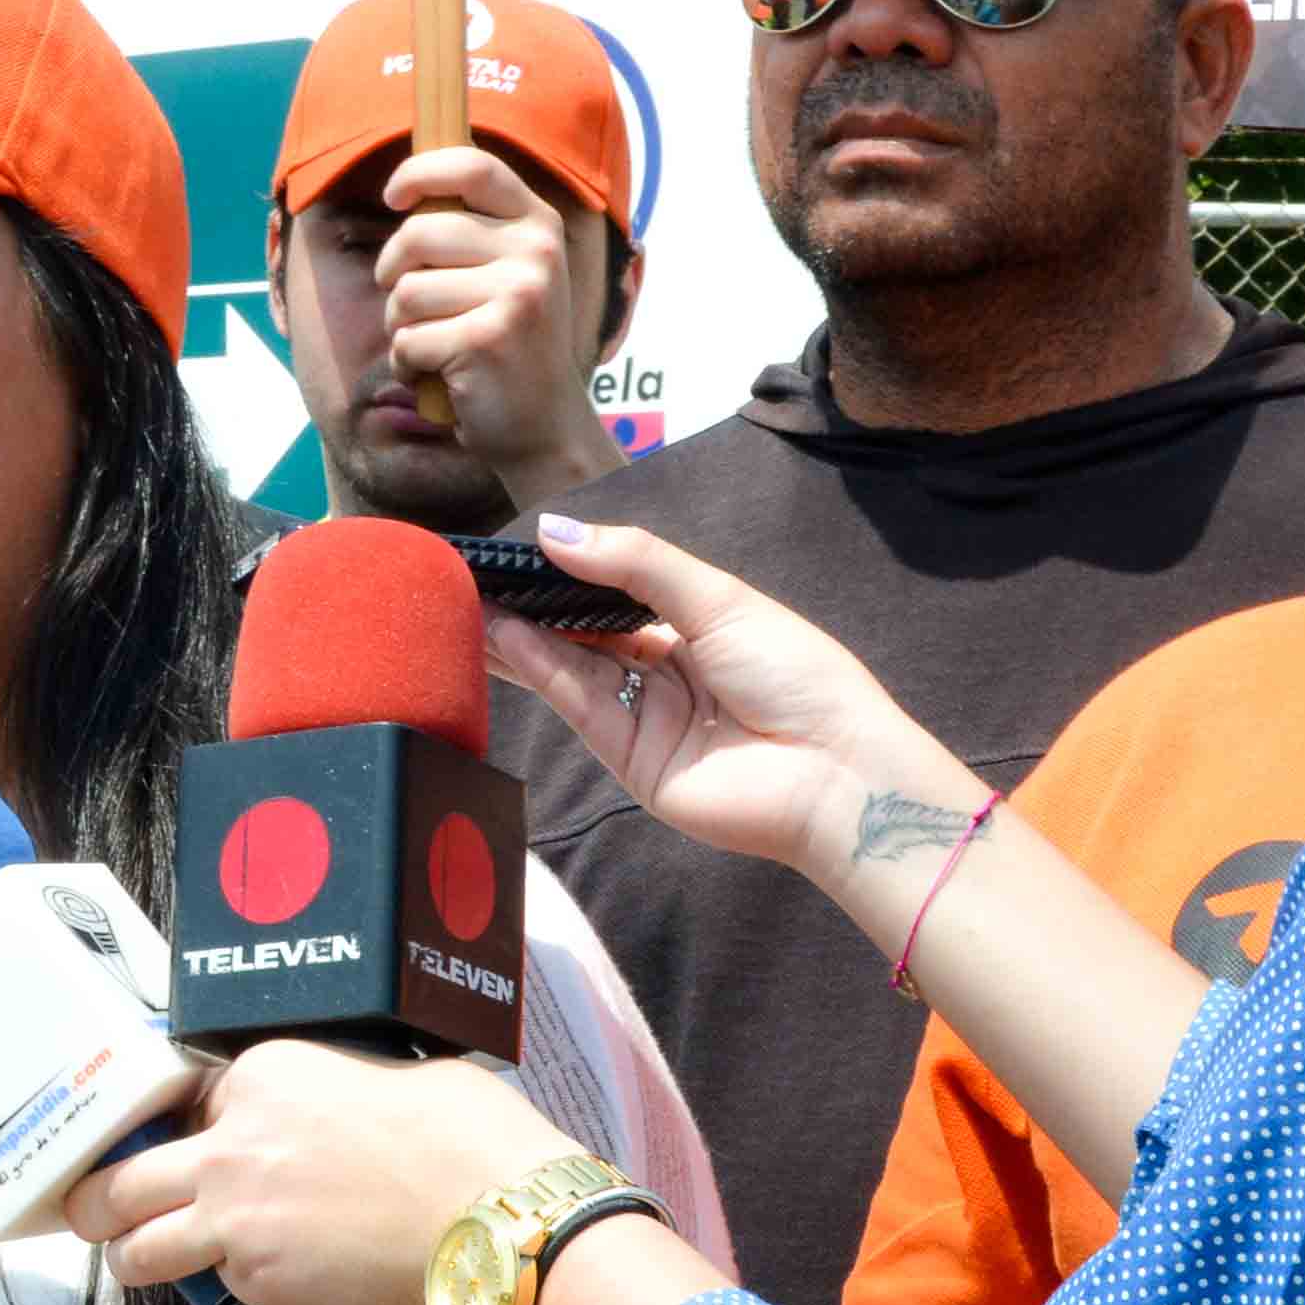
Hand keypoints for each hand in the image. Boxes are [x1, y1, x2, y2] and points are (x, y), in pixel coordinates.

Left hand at [64, 1045, 575, 1304]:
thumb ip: (311, 1094)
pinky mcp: (256, 1279)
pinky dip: (226, 1285)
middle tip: (90, 1210)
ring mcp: (233, 1217)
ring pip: (134, 1246)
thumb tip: (306, 1121)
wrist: (491, 1209)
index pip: (182, 1103)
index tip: (179, 1146)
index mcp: (259, 1074)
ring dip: (129, 1253)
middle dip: (96, 1199)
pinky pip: (214, 1285)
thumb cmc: (460, 1134)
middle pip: (119, 1179)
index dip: (179, 1130)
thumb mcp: (373, 1071)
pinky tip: (261, 1277)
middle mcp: (228, 1142)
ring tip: (132, 1257)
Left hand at [379, 146, 623, 498]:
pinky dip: (408, 364)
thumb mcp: (510, 274)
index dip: (418, 173)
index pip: (471, 166)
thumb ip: (472, 231)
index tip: (393, 198)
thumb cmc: (509, 346)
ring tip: (433, 345)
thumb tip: (405, 188)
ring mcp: (517, 294)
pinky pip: (408, 340)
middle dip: (392, 273)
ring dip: (400, 326)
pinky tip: (437, 374)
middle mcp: (535, 252)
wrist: (545, 427)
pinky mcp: (489, 339)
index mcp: (538, 224)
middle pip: (417, 233)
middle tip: (409, 305)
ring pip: (405, 291)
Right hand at [481, 515, 958, 879]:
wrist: (835, 774)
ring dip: (520, 635)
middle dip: (532, 605)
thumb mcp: (719, 599)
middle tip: (474, 577)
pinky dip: (538, 668)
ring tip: (470, 601)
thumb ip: (635, 564)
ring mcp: (643, 717)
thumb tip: (554, 530)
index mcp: (697, 629)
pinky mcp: (628, 759)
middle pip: (584, 634)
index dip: (568, 572)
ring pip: (570, 668)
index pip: (616, 595)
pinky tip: (502, 635)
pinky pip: (576, 703)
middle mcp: (665, 673)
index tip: (518, 548)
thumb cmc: (797, 675)